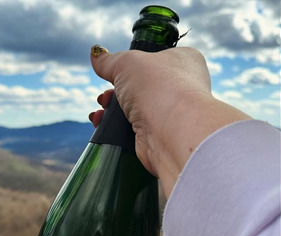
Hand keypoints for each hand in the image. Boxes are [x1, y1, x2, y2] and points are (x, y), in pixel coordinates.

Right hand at [89, 45, 249, 196]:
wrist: (173, 131)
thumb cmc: (159, 88)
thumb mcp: (127, 63)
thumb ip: (108, 61)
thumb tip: (96, 55)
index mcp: (183, 61)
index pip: (154, 59)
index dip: (131, 65)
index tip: (114, 71)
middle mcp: (182, 87)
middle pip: (139, 87)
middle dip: (114, 92)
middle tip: (104, 97)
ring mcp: (171, 113)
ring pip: (134, 109)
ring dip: (111, 111)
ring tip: (100, 113)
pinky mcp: (160, 134)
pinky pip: (133, 129)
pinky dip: (116, 128)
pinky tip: (102, 125)